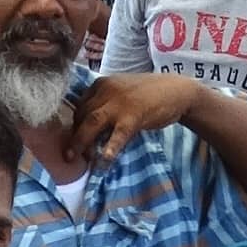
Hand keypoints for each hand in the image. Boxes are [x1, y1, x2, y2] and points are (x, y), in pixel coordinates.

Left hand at [65, 71, 188, 164]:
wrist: (175, 91)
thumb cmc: (147, 94)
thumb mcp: (120, 92)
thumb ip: (105, 104)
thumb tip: (89, 127)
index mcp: (101, 83)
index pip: (79, 105)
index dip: (74, 124)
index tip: (74, 139)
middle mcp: (106, 89)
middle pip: (81, 115)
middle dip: (75, 136)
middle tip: (71, 154)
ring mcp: (119, 102)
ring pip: (92, 123)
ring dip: (80, 142)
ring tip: (74, 159)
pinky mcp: (133, 116)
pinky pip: (117, 135)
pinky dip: (109, 149)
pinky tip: (104, 162)